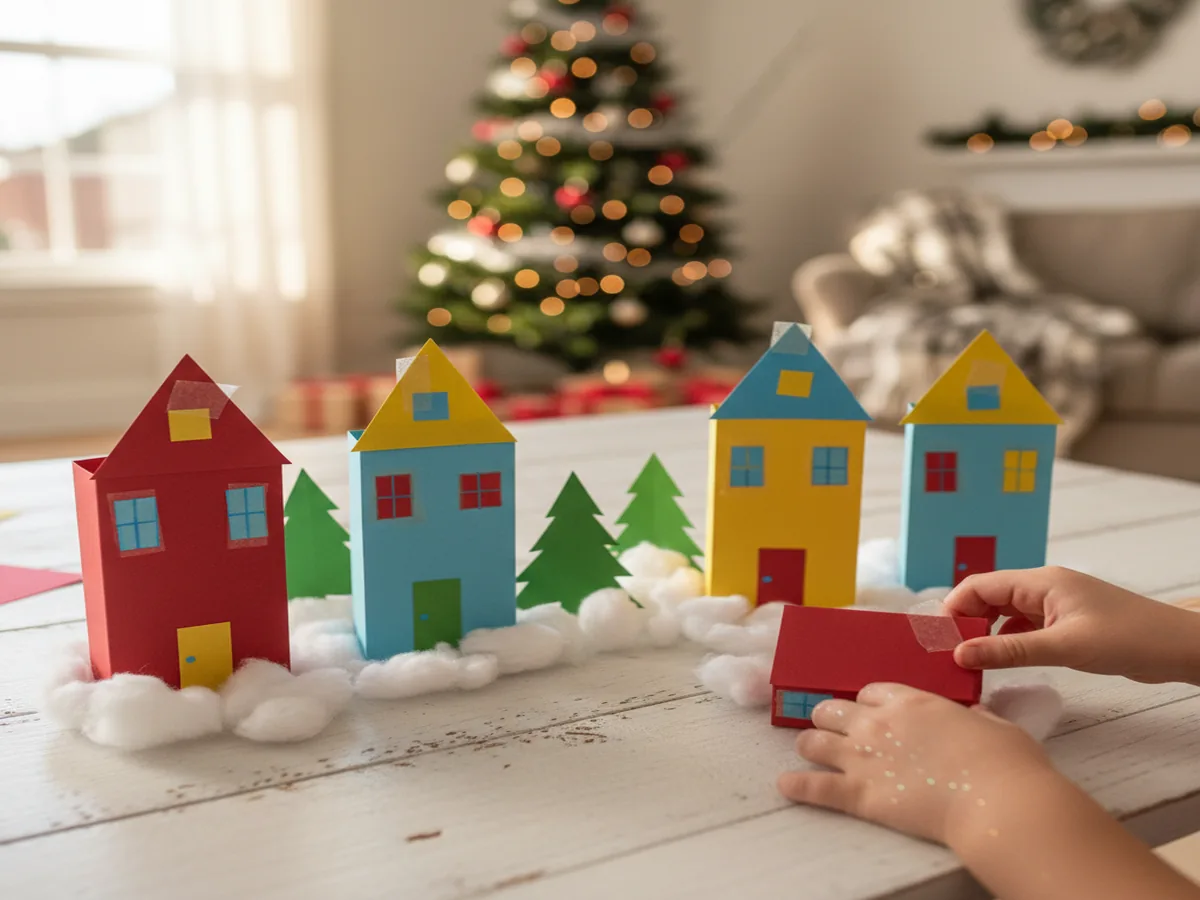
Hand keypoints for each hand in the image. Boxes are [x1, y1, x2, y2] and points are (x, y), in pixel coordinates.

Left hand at [777, 683, 1057, 846]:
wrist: (998, 802)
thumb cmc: (1006, 763)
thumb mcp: (993, 724)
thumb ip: (974, 717)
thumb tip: (973, 718)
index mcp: (911, 701)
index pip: (870, 691)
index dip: (867, 701)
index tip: (868, 710)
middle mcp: (879, 723)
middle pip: (834, 710)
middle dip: (830, 718)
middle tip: (831, 728)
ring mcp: (865, 757)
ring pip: (815, 741)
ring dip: (810, 745)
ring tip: (808, 750)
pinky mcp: (860, 795)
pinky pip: (816, 787)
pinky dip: (798, 786)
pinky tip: (785, 785)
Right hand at [944, 566, 1199, 684]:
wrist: (1178, 648)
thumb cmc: (1129, 638)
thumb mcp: (1064, 647)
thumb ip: (1010, 651)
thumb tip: (960, 653)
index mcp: (1040, 581)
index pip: (980, 585)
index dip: (954, 608)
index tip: (936, 636)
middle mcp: (1043, 588)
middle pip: (988, 598)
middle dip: (965, 621)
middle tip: (947, 651)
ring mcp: (1054, 606)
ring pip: (1005, 614)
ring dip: (985, 633)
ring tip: (967, 658)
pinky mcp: (1065, 624)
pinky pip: (1023, 628)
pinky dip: (1007, 642)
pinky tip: (999, 660)